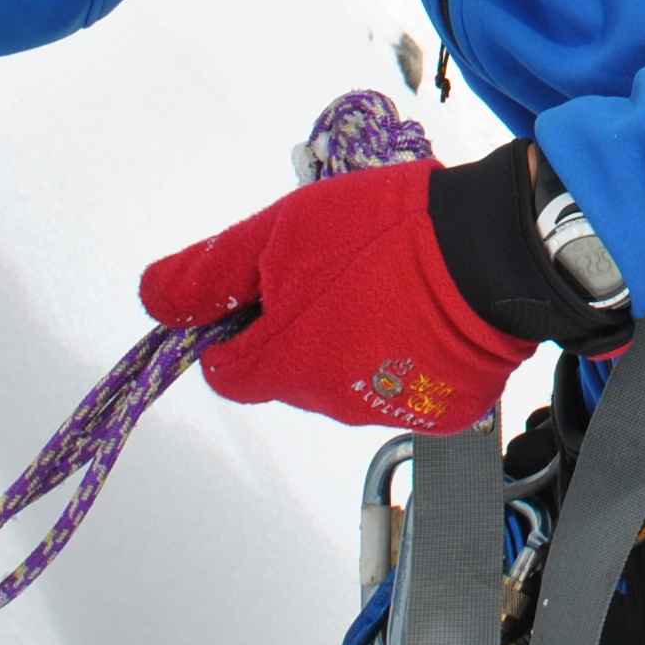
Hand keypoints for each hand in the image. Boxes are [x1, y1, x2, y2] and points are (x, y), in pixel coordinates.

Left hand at [139, 158, 535, 430]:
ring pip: (348, 376)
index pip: (226, 369)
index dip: (235, 324)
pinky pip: (406, 384)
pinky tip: (425, 307)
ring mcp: (390, 410)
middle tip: (333, 266)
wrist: (492, 251)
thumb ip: (209, 273)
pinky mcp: (443, 408)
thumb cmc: (380, 237)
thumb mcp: (277, 234)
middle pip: (290, 371)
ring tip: (387, 278)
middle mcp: (329, 402)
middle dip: (299, 326)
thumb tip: (152, 300)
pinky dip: (407, 352)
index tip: (265, 283)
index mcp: (281, 365)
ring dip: (353, 336)